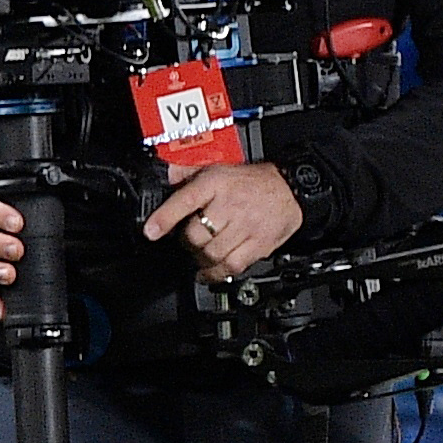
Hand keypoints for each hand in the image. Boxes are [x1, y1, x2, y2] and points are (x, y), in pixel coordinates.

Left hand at [141, 161, 303, 278]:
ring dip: (201, 258)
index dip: (165, 217)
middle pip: (196, 234)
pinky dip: (216, 273)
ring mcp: (247, 226)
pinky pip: (232, 265)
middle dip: (187, 242)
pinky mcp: (259, 244)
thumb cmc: (252, 182)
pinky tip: (210, 271)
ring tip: (201, 254)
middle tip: (190, 239)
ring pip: (212, 253)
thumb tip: (166, 174)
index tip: (151, 231)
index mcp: (217, 183)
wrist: (292, 188)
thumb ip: (188, 172)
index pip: (186, 200)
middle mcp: (231, 204)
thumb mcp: (219, 169)